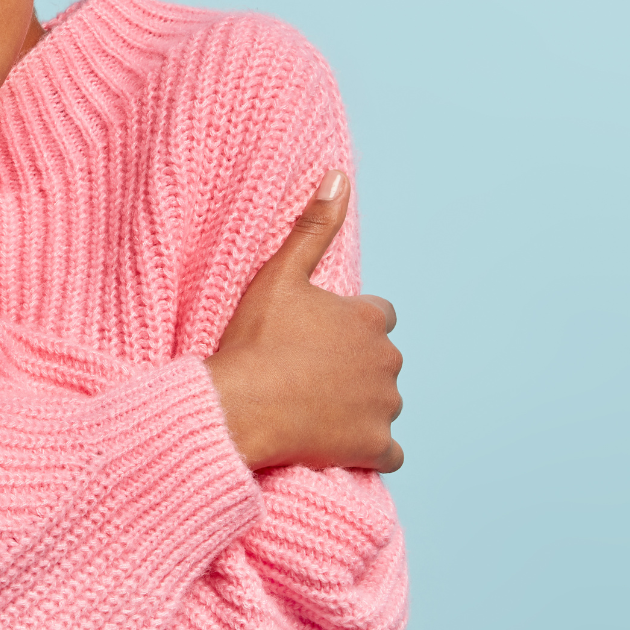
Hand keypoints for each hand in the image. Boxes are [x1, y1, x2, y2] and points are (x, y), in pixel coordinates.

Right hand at [202, 172, 404, 472]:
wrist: (239, 408)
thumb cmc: (254, 342)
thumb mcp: (279, 276)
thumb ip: (314, 227)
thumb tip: (339, 176)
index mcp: (369, 320)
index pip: (379, 318)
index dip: (348, 327)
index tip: (316, 339)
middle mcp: (387, 361)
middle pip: (382, 362)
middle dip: (356, 368)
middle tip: (308, 376)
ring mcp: (384, 406)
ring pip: (384, 405)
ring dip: (361, 408)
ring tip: (314, 411)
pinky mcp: (375, 446)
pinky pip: (390, 453)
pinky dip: (371, 451)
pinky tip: (340, 447)